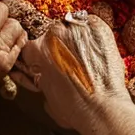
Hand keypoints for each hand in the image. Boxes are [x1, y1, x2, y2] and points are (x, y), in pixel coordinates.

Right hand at [19, 10, 134, 132]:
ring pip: (72, 28)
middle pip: (52, 35)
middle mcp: (55, 33)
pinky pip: (91, 24)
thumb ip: (40, 80)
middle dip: (58, 47)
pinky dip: (93, 36)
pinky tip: (96, 52)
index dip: (39, 56)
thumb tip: (43, 78)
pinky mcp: (99, 27)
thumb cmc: (75, 109)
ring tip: (85, 59)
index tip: (47, 63)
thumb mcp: (45, 97)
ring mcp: (78, 27)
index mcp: (37, 50)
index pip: (30, 46)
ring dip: (76, 40)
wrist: (103, 109)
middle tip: (69, 64)